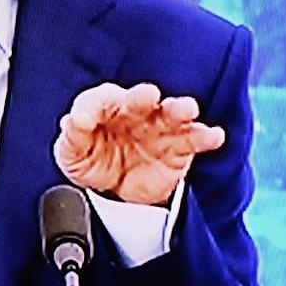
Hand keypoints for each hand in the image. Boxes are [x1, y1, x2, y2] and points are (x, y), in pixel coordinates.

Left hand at [53, 82, 224, 205]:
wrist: (116, 190)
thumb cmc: (93, 158)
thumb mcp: (72, 153)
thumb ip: (72, 136)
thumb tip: (73, 121)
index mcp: (103, 108)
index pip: (98, 100)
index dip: (91, 107)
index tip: (82, 120)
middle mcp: (134, 112)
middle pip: (139, 100)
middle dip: (142, 97)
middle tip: (147, 95)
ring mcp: (158, 128)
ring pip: (171, 114)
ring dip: (180, 110)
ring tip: (187, 110)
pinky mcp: (178, 147)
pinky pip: (194, 139)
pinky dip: (205, 136)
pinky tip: (213, 135)